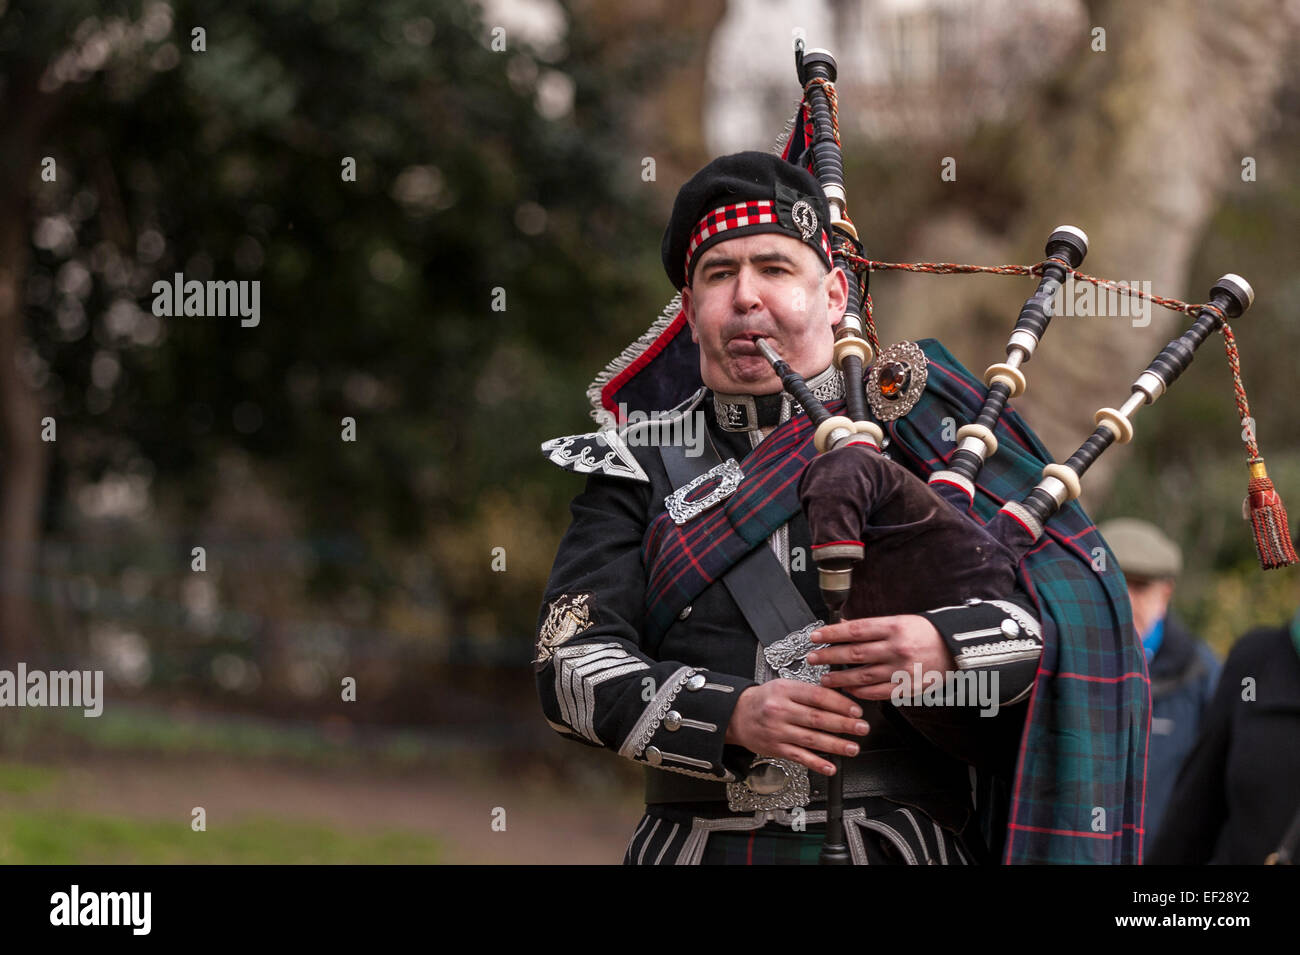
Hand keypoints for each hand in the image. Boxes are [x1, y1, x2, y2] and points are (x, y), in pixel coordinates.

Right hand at [724, 678, 870, 775]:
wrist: (736, 715)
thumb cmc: (764, 700)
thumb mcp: (783, 686)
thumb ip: (808, 692)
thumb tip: (840, 699)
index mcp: (786, 691)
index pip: (818, 696)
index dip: (840, 704)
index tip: (856, 711)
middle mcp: (781, 711)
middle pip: (818, 718)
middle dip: (843, 725)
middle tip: (862, 728)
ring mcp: (778, 731)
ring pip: (812, 739)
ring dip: (836, 745)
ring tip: (853, 748)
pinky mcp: (776, 748)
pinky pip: (800, 757)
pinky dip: (816, 763)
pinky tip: (830, 767)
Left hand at [806, 614, 955, 701]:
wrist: (956, 650)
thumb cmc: (926, 633)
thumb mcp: (900, 620)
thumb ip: (872, 626)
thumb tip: (844, 626)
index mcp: (894, 627)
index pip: (855, 630)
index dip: (831, 634)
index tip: (815, 637)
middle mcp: (896, 648)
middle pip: (854, 653)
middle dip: (829, 657)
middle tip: (812, 658)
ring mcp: (902, 669)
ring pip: (862, 676)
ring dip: (840, 678)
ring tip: (825, 678)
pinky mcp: (907, 687)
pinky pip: (877, 692)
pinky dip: (860, 692)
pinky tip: (848, 690)